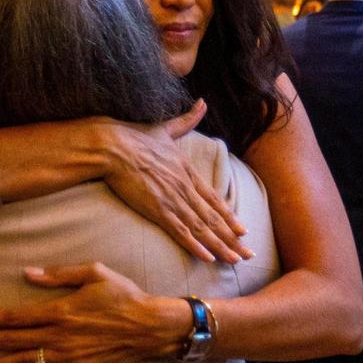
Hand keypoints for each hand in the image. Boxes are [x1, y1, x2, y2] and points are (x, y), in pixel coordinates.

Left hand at [0, 263, 191, 362]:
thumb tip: (27, 273)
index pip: (17, 316)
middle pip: (14, 340)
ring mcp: (68, 356)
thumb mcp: (93, 273)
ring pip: (25, 361)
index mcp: (60, 310)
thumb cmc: (123, 295)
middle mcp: (59, 335)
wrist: (150, 326)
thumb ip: (58, 275)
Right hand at [104, 99, 249, 263]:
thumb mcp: (167, 128)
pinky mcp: (158, 210)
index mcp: (188, 172)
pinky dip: (196, 246)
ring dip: (221, 247)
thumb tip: (203, 102)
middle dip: (233, 238)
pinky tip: (208, 259)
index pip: (214, 199)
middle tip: (249, 254)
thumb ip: (187, 119)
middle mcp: (186, 188)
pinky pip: (181, 232)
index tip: (243, 230)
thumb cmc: (136, 138)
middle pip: (214, 219)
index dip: (230, 217)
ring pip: (202, 229)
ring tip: (235, 261)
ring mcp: (173, 200)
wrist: (114, 146)